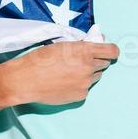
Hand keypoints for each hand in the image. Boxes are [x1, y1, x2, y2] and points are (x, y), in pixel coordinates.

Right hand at [3, 39, 118, 105]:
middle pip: (105, 63)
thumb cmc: (40, 59)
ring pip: (96, 76)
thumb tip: (96, 43)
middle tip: (82, 61)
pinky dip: (80, 84)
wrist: (25, 81)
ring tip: (70, 72)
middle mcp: (89, 67)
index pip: (112, 51)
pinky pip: (87, 87)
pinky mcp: (81, 95)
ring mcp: (86, 83)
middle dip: (97, 60)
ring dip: (89, 73)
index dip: (111, 50)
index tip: (108, 51)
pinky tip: (65, 82)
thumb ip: (81, 45)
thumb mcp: (62, 45)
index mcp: (85, 51)